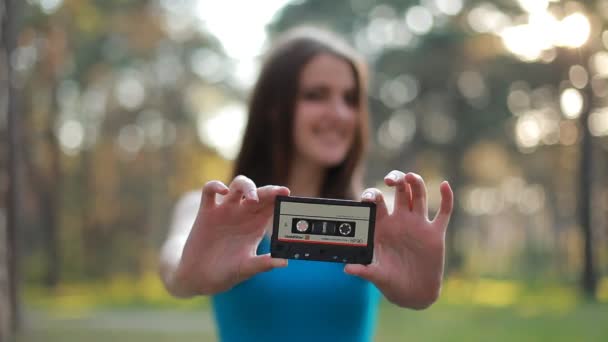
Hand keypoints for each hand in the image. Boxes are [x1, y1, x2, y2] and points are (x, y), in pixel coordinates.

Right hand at [173, 176, 289, 295]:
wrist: (199, 278)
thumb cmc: (227, 273)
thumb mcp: (247, 268)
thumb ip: (263, 263)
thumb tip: (284, 262)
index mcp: (256, 225)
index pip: (272, 206)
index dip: (281, 200)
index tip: (290, 199)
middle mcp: (243, 214)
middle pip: (259, 193)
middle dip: (270, 191)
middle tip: (280, 192)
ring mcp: (225, 211)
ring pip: (238, 186)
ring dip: (247, 186)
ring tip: (253, 198)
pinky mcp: (206, 212)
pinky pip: (209, 191)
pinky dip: (216, 186)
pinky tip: (223, 192)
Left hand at [344, 171, 453, 308]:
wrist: (412, 293)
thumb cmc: (390, 281)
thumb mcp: (376, 275)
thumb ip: (363, 269)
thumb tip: (347, 268)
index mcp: (383, 226)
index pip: (377, 202)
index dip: (372, 195)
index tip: (370, 198)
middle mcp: (400, 221)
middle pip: (399, 191)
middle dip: (395, 180)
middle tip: (390, 180)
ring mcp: (418, 225)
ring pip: (418, 196)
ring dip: (416, 183)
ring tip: (410, 176)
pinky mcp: (435, 233)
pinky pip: (444, 212)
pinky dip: (446, 198)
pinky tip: (444, 185)